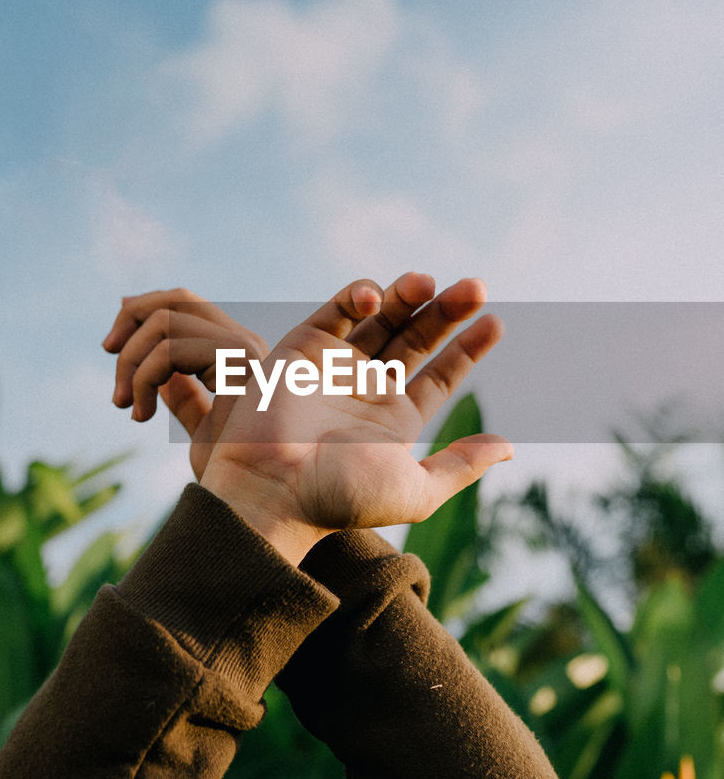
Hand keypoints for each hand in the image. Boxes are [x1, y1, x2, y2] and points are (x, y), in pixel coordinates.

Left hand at [101, 289, 268, 480]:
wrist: (253, 499)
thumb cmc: (233, 475)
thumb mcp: (201, 426)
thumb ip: (185, 395)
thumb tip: (161, 374)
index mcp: (238, 355)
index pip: (187, 305)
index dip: (144, 310)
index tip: (113, 344)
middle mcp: (246, 344)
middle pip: (179, 298)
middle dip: (132, 318)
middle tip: (108, 352)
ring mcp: (245, 349)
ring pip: (166, 321)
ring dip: (131, 362)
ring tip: (124, 404)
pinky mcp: (239, 361)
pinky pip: (170, 351)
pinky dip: (142, 380)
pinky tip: (141, 415)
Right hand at [195, 274, 511, 565]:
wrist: (269, 488)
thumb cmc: (339, 497)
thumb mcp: (416, 491)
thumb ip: (460, 465)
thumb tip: (508, 447)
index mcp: (395, 421)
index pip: (440, 374)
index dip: (468, 348)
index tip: (496, 324)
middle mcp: (367, 390)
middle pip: (416, 338)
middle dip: (446, 311)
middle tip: (477, 287)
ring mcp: (335, 367)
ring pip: (381, 318)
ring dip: (407, 296)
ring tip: (429, 282)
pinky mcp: (301, 348)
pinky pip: (336, 312)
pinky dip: (359, 296)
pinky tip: (379, 298)